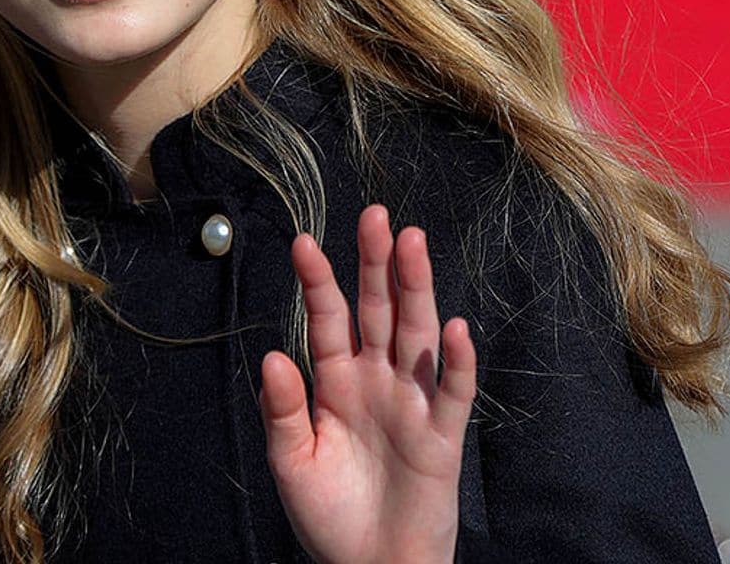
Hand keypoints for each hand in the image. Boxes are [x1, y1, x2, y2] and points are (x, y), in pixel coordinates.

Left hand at [259, 205, 475, 563]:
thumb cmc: (327, 514)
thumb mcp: (292, 462)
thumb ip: (284, 409)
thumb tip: (272, 355)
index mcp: (335, 380)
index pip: (327, 319)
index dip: (318, 282)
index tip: (303, 243)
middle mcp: (375, 378)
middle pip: (378, 309)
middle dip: (376, 263)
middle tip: (374, 215)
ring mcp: (411, 400)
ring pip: (416, 333)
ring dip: (417, 288)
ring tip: (412, 243)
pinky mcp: (442, 434)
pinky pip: (454, 391)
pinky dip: (457, 361)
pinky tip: (454, 329)